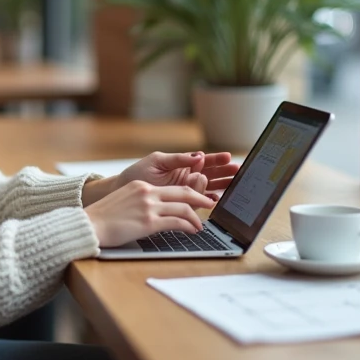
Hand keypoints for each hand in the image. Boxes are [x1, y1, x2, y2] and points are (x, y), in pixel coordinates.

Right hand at [83, 179, 218, 247]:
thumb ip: (139, 201)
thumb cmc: (102, 218)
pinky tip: (192, 230)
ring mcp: (149, 206)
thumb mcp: (122, 201)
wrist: (89, 226)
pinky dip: (189, 226)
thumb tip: (153, 211)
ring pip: (183, 208)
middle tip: (209, 204)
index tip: (195, 198)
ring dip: (195, 217)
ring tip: (200, 225)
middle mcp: (147, 192)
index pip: (170, 188)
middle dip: (199, 199)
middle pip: (182, 192)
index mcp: (140, 186)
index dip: (187, 193)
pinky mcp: (149, 222)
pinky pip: (177, 222)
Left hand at [115, 151, 239, 202]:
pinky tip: (214, 198)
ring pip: (207, 188)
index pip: (204, 161)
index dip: (216, 160)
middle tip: (236, 170)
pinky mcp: (180, 203)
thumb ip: (178, 160)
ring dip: (219, 185)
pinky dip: (207, 200)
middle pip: (211, 174)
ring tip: (231, 183)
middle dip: (224, 172)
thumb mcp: (157, 161)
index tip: (227, 157)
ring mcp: (184, 191)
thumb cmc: (138, 173)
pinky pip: (198, 201)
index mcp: (182, 164)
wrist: (122, 192)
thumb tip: (198, 155)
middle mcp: (186, 178)